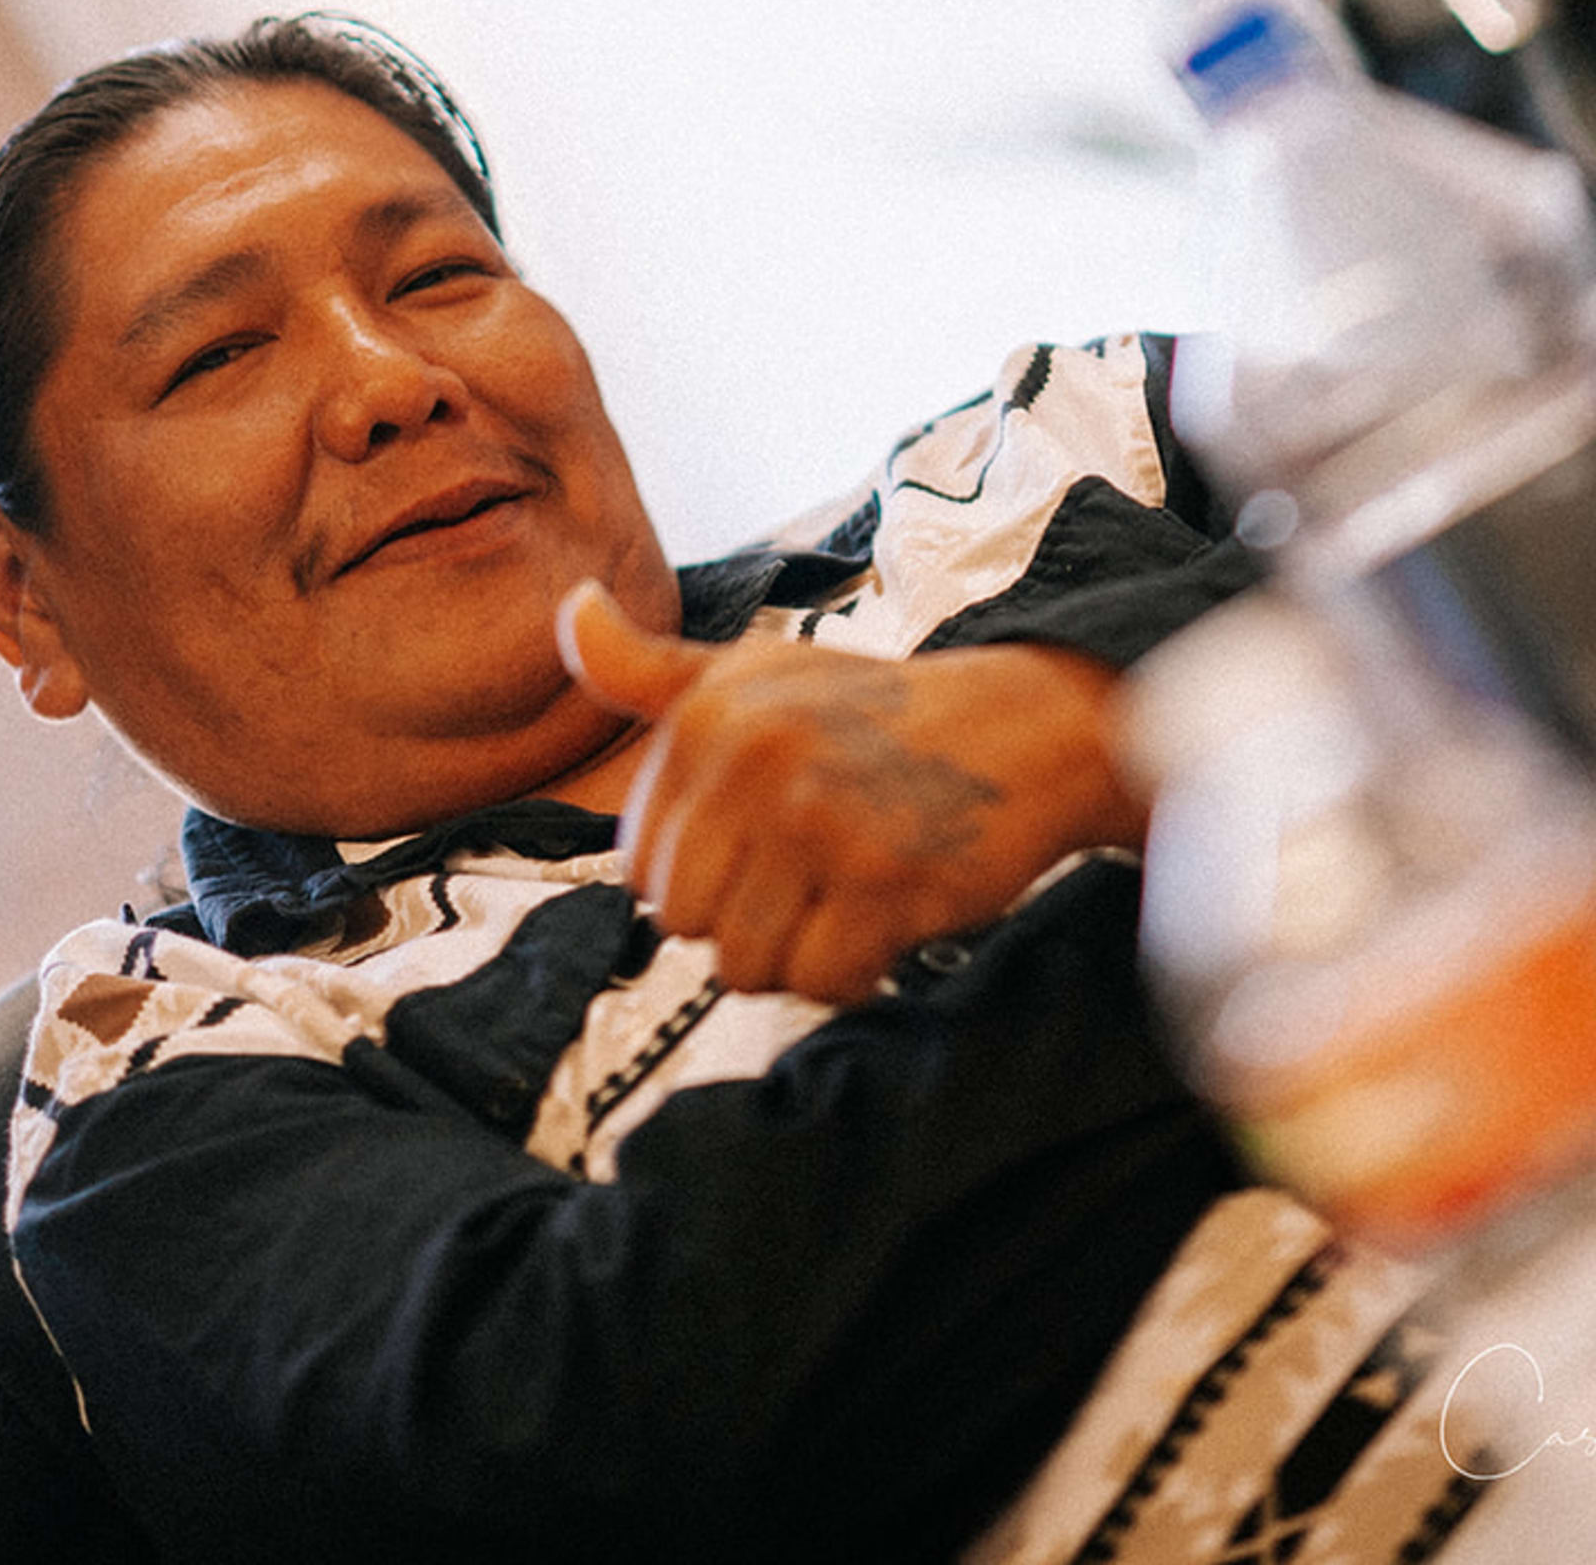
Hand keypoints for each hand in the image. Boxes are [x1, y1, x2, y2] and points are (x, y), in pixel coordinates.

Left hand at [557, 582, 1140, 1002]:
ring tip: (844, 892)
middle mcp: (756, 759)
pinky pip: (821, 982)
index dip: (701, 870)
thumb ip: (647, 669)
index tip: (761, 838)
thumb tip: (572, 613)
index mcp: (709, 714)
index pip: (639, 863)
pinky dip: (854, 972)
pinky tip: (883, 918)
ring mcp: (821, 819)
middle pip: (683, 924)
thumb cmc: (879, 713)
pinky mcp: (884, 881)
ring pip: (744, 965)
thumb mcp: (752, 674)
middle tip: (809, 873)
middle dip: (743, 918)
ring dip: (798, 951)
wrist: (1023, 725)